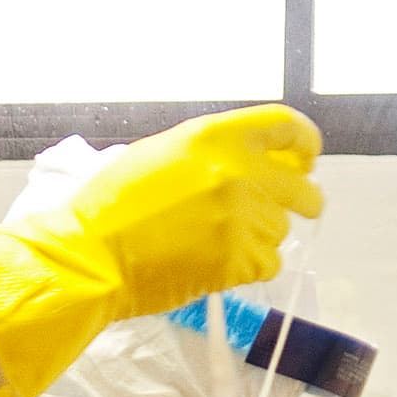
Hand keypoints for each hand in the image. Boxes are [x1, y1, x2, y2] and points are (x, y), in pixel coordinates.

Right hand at [60, 103, 322, 318]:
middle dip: (301, 200)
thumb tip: (252, 162)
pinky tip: (220, 263)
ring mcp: (242, 220)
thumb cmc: (111, 204)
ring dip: (262, 235)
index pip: (288, 130)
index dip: (304, 144)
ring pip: (281, 229)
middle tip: (289, 209)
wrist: (91, 258)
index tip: (305, 159)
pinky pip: (269, 263)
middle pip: (302, 188)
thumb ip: (212, 152)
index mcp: (217, 137)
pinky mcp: (238, 262)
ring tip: (222, 241)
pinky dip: (252, 266)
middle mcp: (239, 173)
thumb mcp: (161, 153)